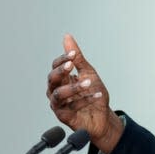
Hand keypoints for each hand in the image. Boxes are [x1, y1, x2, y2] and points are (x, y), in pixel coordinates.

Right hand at [46, 34, 122, 153]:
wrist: (103, 116)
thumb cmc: (93, 93)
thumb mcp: (88, 72)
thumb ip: (77, 57)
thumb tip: (67, 37)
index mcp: (61, 79)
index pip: (56, 66)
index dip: (63, 59)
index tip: (74, 54)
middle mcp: (56, 91)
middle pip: (51, 79)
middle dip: (61, 71)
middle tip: (72, 65)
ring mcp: (59, 104)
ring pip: (58, 94)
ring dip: (73, 87)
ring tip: (89, 82)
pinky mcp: (64, 116)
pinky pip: (71, 107)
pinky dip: (85, 100)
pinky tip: (97, 95)